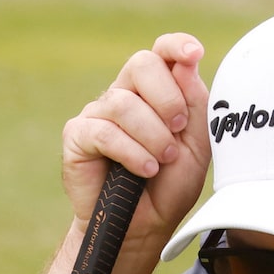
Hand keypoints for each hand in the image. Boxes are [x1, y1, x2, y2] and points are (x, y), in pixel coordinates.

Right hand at [62, 33, 209, 241]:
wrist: (141, 228)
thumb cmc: (168, 186)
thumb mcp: (196, 146)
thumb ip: (195, 105)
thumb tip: (187, 64)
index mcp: (154, 91)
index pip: (162, 52)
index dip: (176, 45)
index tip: (196, 54)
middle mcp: (124, 94)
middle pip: (142, 64)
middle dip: (167, 98)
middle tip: (177, 130)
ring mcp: (98, 113)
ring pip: (124, 103)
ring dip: (152, 135)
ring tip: (161, 161)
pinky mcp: (77, 136)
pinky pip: (104, 131)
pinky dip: (130, 152)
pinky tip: (144, 170)